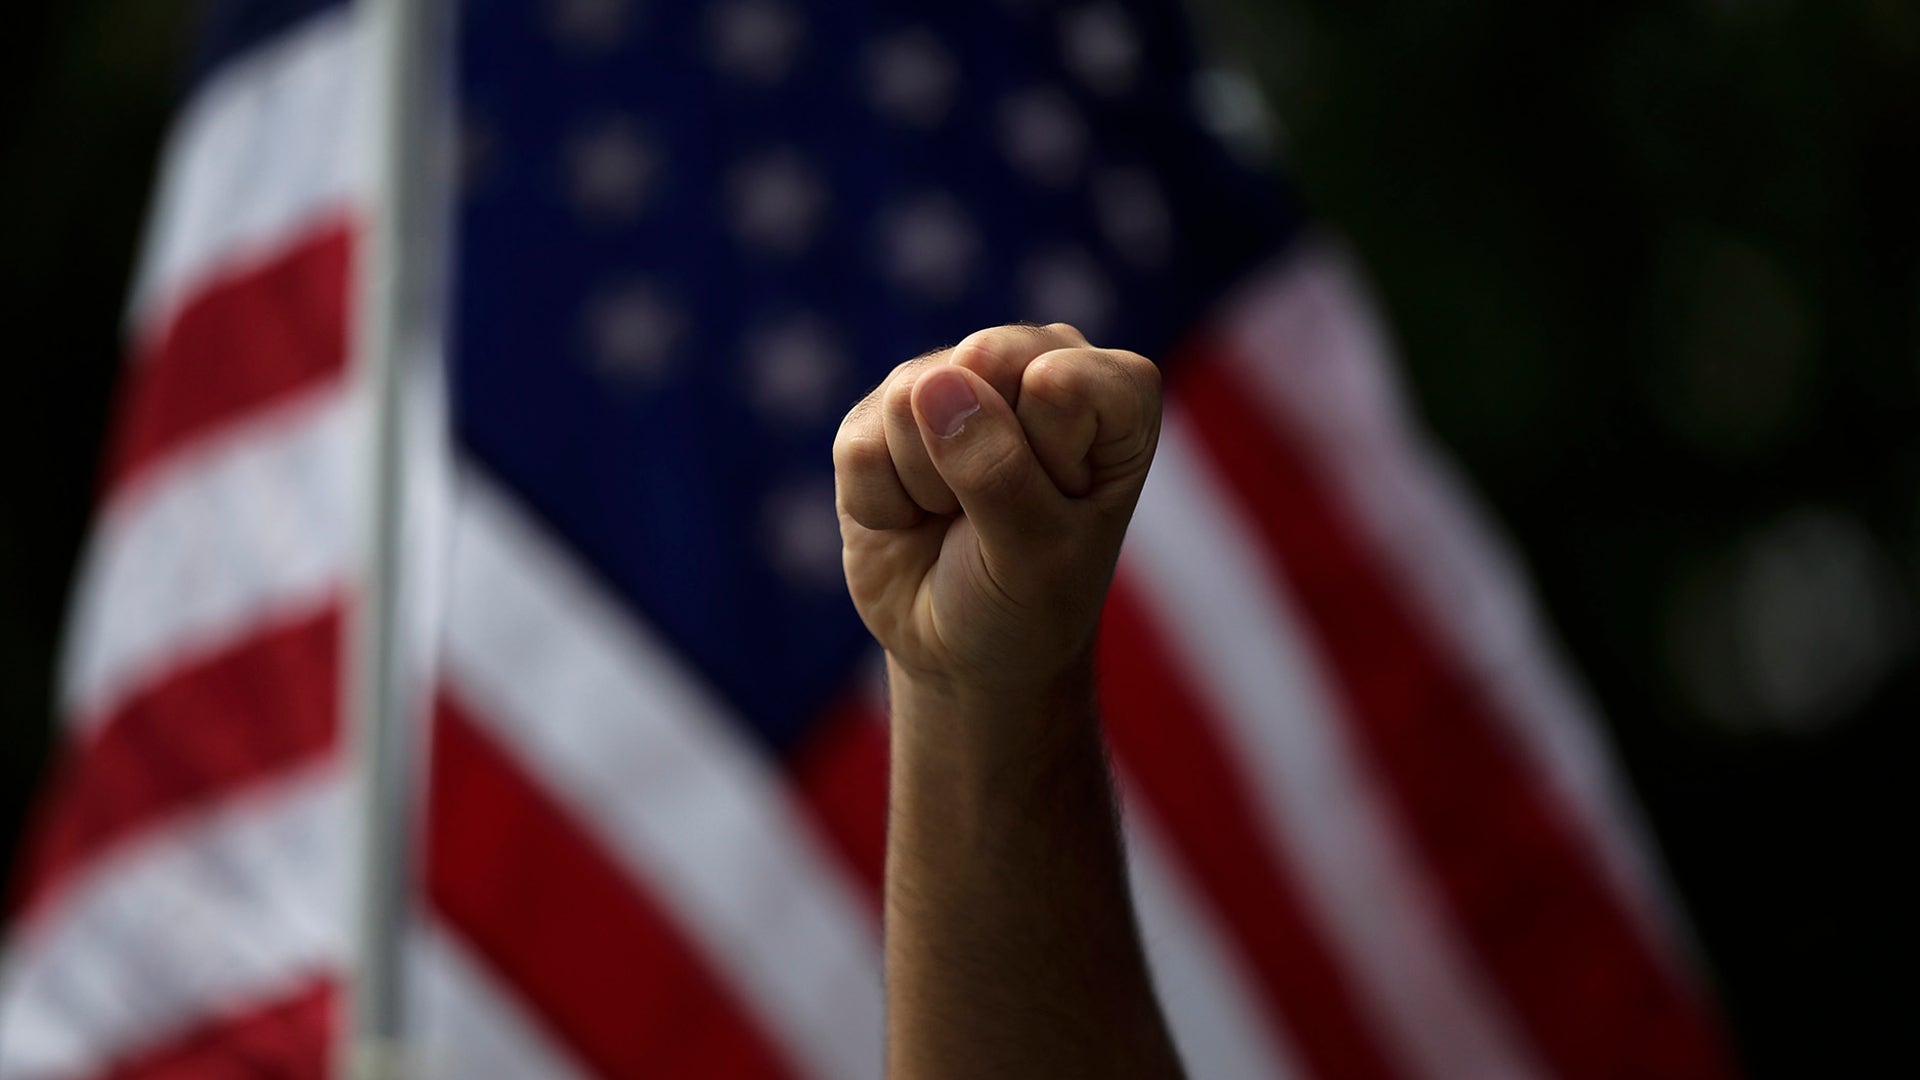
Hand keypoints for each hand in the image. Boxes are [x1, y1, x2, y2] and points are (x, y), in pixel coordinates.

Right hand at [832, 323, 1161, 706]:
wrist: (962, 652)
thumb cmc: (1029, 601)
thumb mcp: (1037, 555)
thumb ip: (998, 471)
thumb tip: (931, 384)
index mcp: (1108, 389)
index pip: (1065, 379)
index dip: (1050, 456)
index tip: (1060, 508)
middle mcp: (1031, 364)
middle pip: (982, 362)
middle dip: (978, 464)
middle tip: (1002, 516)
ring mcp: (949, 380)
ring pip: (911, 398)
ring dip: (927, 487)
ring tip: (955, 518)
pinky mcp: (876, 415)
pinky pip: (859, 446)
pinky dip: (881, 505)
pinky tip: (910, 520)